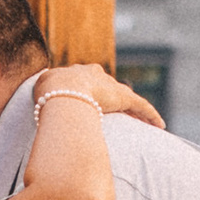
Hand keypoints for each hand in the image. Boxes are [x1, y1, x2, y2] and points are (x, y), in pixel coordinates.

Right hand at [43, 62, 164, 129]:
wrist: (61, 90)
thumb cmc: (48, 94)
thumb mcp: (42, 94)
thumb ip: (44, 99)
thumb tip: (40, 111)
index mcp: (76, 74)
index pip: (88, 82)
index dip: (91, 91)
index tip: (93, 101)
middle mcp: (96, 75)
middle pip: (110, 87)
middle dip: (114, 98)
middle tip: (117, 111)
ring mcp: (110, 86)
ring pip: (127, 98)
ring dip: (136, 110)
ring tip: (144, 122)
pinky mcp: (124, 96)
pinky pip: (141, 106)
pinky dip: (151, 115)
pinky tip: (160, 125)